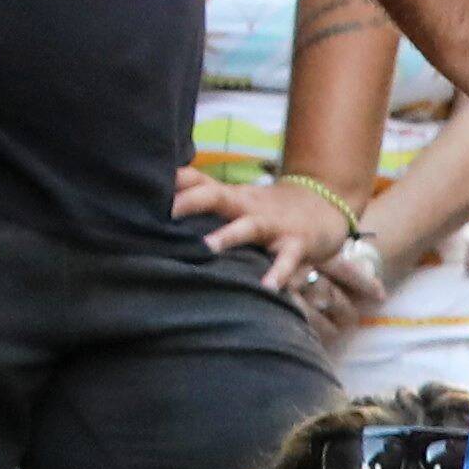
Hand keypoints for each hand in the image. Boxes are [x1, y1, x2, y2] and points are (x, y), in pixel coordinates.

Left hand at [174, 168, 370, 301]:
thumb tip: (156, 211)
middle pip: (215, 195)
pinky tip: (267, 288)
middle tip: (164, 214)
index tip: (142, 186)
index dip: (172, 181)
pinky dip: (278, 273)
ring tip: (206, 248)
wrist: (327, 204)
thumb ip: (205, 203)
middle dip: (190, 202)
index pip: (197, 180)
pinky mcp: (297, 244)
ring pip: (247, 226)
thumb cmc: (270, 209)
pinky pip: (287, 260)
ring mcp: (273, 224)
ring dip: (227, 235)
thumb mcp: (237, 201)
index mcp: (231, 197)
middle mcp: (247, 206)